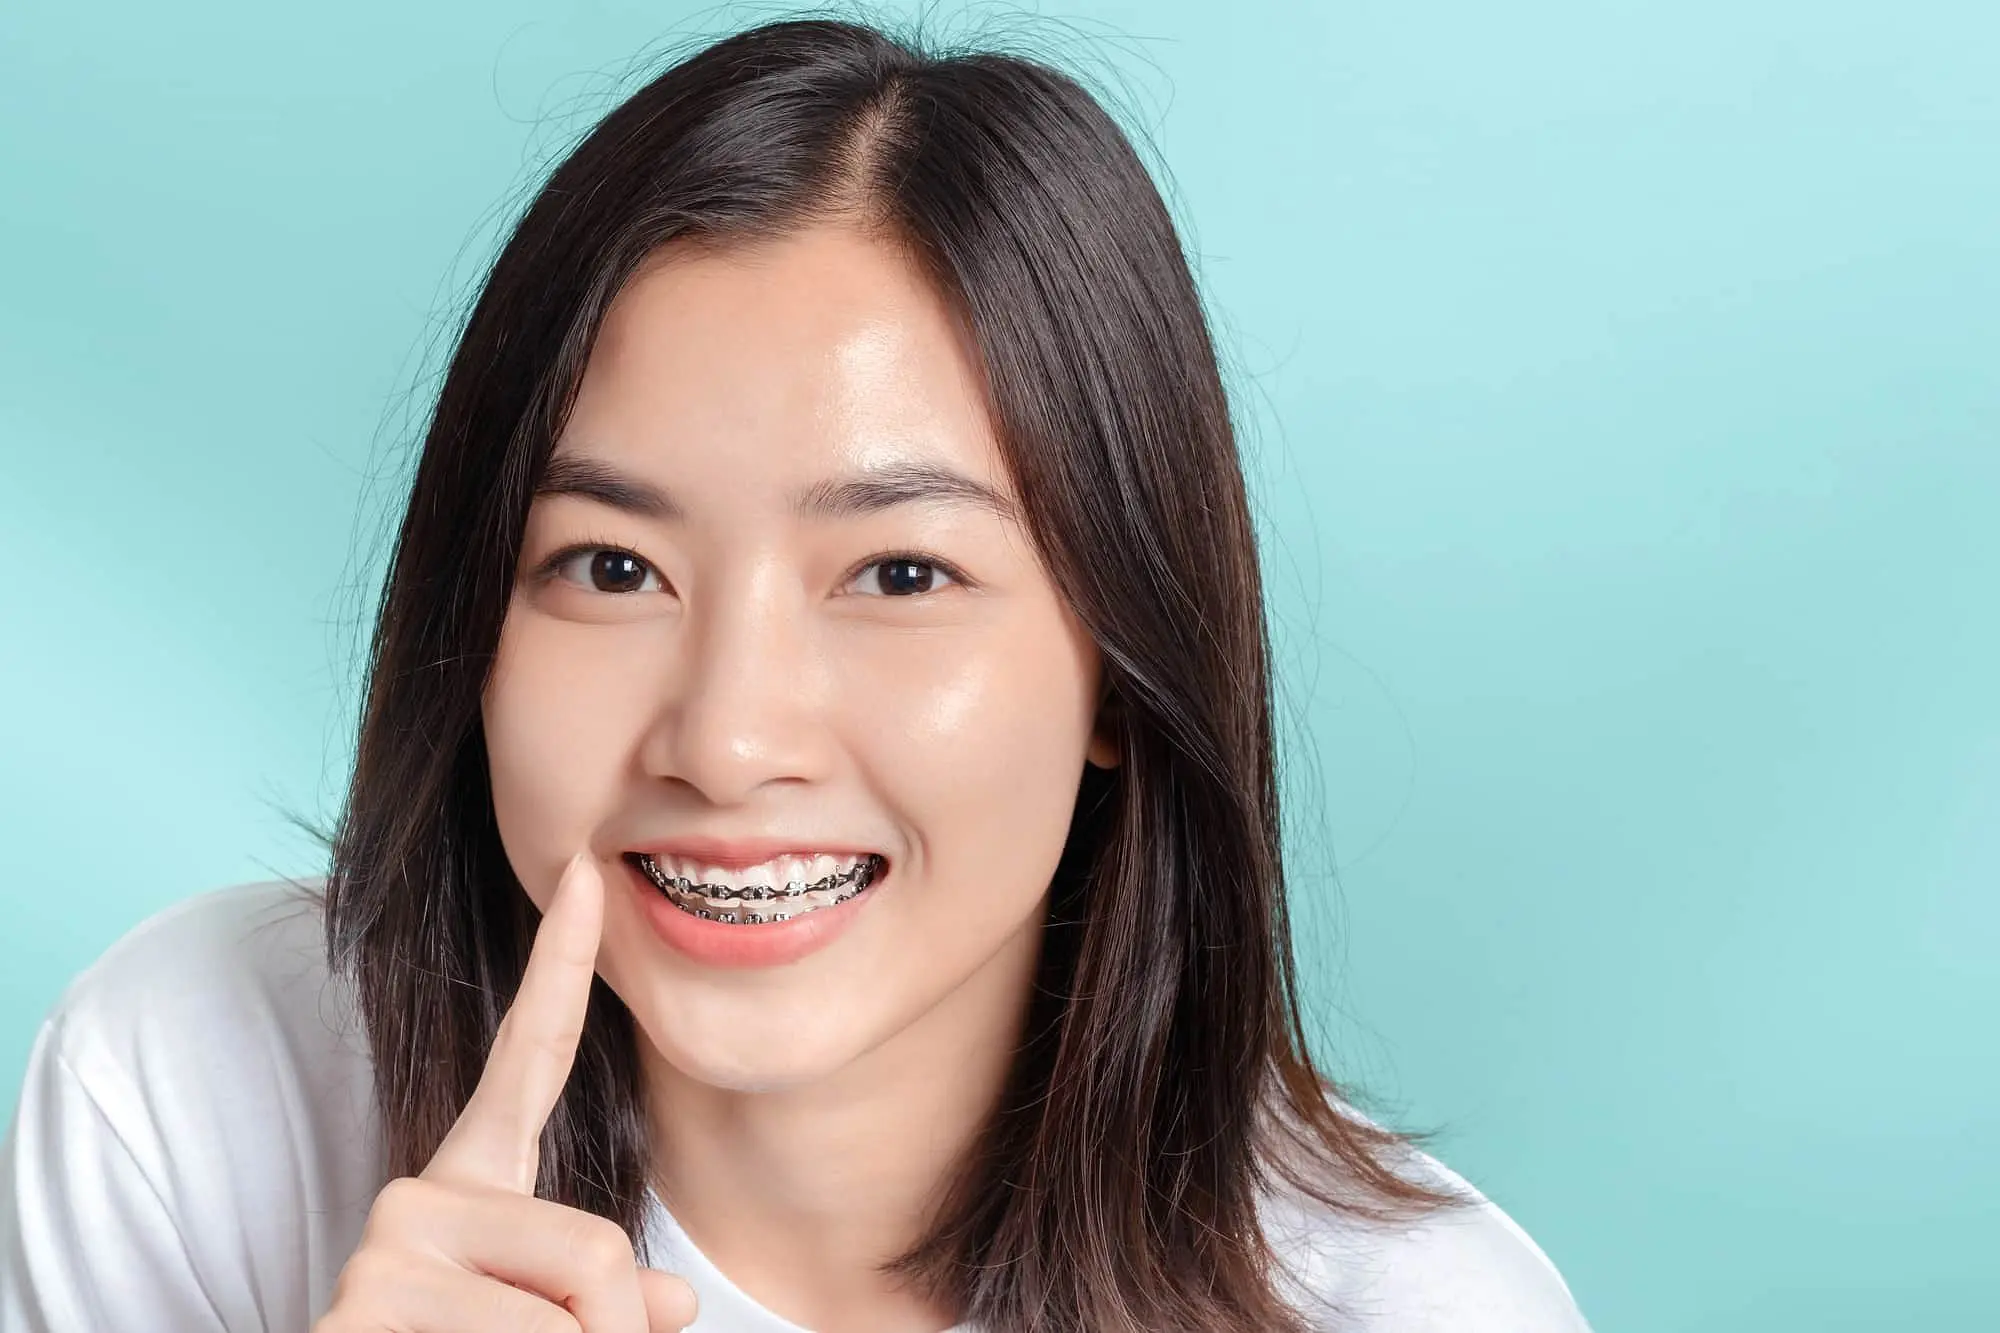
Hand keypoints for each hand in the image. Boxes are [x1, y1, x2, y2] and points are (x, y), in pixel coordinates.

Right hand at [315, 853, 696, 1331]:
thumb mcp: (539, 1323)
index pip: (530, 1057)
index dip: (560, 962)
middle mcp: (416, 1197)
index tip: (583, 870)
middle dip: (608, 1332)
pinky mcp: (360, 1313)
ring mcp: (382, 1252)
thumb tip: (676, 1304)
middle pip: (600, 1252)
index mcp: (469, 1184)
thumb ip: (600, 1296)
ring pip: (571, 1322)